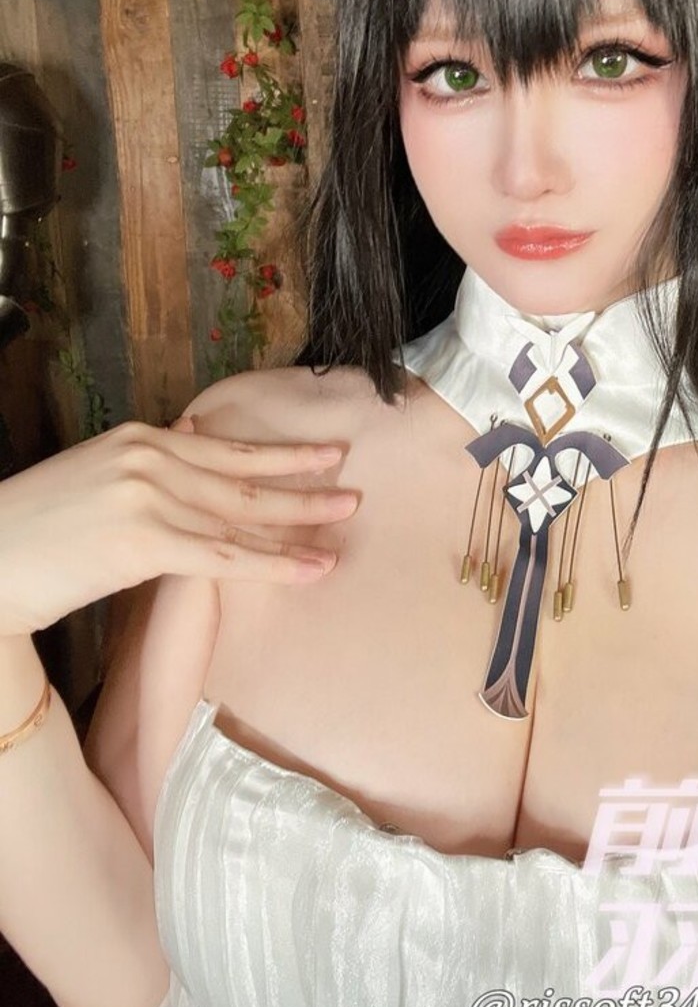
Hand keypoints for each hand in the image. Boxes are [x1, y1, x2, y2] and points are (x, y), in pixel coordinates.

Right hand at [0, 417, 358, 636]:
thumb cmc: (35, 530)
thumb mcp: (95, 479)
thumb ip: (146, 466)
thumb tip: (190, 439)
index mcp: (140, 440)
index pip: (226, 449)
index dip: (279, 454)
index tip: (322, 455)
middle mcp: (149, 458)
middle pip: (244, 477)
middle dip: (303, 485)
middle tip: (352, 490)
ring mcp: (147, 495)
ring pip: (241, 516)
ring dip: (298, 527)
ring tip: (342, 530)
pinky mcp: (143, 539)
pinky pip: (223, 556)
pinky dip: (273, 563)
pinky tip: (309, 568)